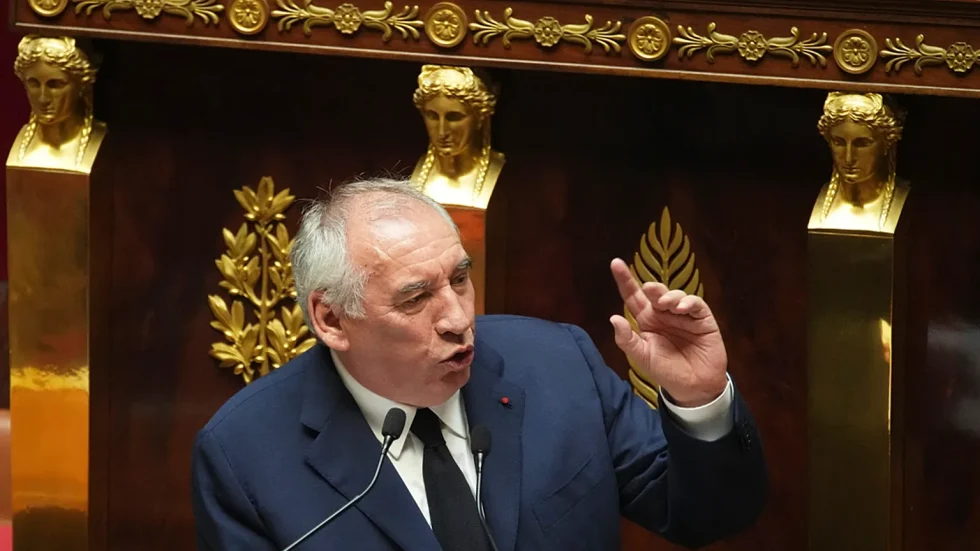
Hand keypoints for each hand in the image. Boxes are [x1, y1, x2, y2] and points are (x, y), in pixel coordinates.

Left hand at [609, 258, 727, 406]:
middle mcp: (664, 314)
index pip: (633, 297)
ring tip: (667, 305)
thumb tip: (613, 317)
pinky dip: (689, 302)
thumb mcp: (642, 357)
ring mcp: (684, 315)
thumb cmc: (666, 371)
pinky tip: (682, 308)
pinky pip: (696, 304)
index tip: (615, 263)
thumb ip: (627, 339)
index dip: (625, 280)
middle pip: (655, 293)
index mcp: (646, 320)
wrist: (693, 388)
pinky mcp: (703, 319)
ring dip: (670, 296)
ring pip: (676, 295)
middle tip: (649, 288)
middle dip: (652, 287)